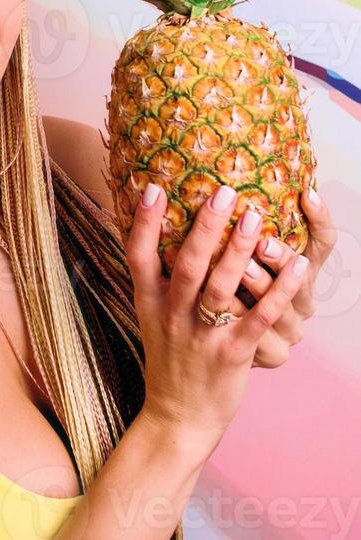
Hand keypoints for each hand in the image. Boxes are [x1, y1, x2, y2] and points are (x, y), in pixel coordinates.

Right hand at [125, 182, 308, 446]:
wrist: (178, 416)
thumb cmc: (168, 357)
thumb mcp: (148, 316)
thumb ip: (153, 277)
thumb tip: (153, 227)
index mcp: (149, 302)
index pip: (139, 256)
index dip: (144, 222)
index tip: (153, 187)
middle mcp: (172, 315)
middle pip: (187, 266)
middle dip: (205, 228)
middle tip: (223, 192)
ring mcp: (202, 336)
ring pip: (222, 288)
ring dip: (241, 252)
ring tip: (257, 218)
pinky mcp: (232, 354)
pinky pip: (259, 318)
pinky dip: (279, 291)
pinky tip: (298, 267)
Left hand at [228, 187, 336, 367]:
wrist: (223, 355)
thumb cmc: (234, 294)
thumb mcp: (242, 259)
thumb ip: (244, 230)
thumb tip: (234, 188)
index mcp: (302, 273)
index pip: (323, 242)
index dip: (319, 219)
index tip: (306, 194)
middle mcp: (302, 301)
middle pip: (302, 277)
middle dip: (281, 257)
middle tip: (262, 241)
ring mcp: (289, 330)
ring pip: (279, 307)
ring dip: (260, 285)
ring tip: (242, 268)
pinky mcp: (272, 353)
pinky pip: (256, 333)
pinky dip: (239, 314)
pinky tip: (221, 301)